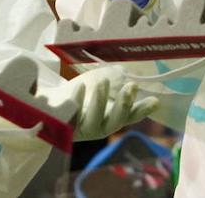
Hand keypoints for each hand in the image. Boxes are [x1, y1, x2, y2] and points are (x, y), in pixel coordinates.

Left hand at [38, 66, 159, 140]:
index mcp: (112, 118)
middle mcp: (100, 127)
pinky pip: (70, 115)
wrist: (49, 103)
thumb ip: (118, 80)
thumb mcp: (102, 83)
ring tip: (103, 82)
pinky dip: (76, 101)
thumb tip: (135, 75)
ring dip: (100, 101)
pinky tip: (81, 87)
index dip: (143, 110)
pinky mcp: (63, 126)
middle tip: (131, 87)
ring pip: (93, 120)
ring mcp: (81, 129)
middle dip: (124, 105)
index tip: (155, 100)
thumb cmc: (81, 94)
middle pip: (115, 122)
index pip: (131, 116)